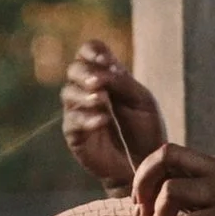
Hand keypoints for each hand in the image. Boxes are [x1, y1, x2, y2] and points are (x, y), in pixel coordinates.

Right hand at [60, 40, 166, 194]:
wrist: (145, 164)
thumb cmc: (146, 130)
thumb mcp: (142, 101)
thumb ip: (124, 83)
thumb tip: (104, 69)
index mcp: (105, 77)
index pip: (88, 52)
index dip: (92, 51)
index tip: (105, 60)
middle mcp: (87, 91)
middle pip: (74, 69)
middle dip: (86, 73)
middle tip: (100, 83)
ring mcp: (78, 112)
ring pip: (68, 93)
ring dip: (85, 94)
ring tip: (102, 101)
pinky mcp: (75, 135)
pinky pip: (73, 122)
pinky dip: (87, 118)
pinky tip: (103, 120)